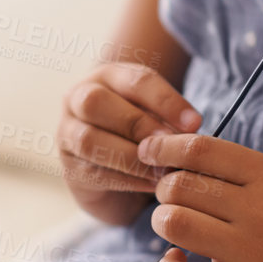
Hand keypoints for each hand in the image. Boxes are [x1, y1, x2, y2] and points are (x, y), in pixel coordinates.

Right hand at [57, 62, 202, 223]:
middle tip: (169, 144)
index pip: (134, 79)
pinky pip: (94, 173)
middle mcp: (78, 99)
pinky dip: (127, 180)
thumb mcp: (154, 115)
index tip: (195, 123)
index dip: (166, 100)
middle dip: (137, 124)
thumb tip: (189, 132)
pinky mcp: (70, 170)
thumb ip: (166, 118)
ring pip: (89, 140)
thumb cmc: (140, 133)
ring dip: (131, 156)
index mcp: (107, 77)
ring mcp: (67, 135)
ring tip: (162, 169)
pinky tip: (152, 185)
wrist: (112, 170)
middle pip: (96, 102)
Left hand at [135, 132, 262, 261]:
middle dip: (164, 189)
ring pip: (174, 223)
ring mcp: (251, 254)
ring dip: (163, 223)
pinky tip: (178, 261)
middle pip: (180, 185)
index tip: (150, 153)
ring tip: (176, 229)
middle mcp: (260, 211)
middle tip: (172, 199)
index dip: (165, 148)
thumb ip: (239, 171)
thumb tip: (176, 156)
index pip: (200, 148)